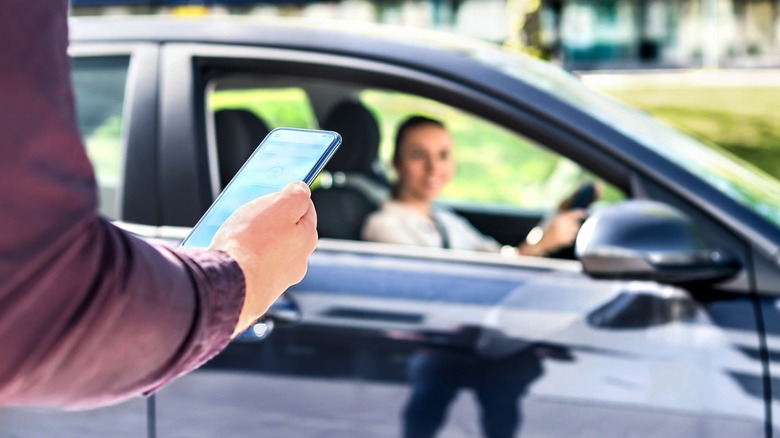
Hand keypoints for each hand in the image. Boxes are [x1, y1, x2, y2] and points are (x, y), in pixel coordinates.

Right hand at [210, 181, 317, 336]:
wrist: (228, 284)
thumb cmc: (252, 243)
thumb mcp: (279, 205)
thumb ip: (296, 194)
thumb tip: (302, 189)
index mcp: (307, 239)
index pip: (305, 210)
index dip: (289, 198)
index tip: (275, 194)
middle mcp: (297, 262)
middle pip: (285, 231)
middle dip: (269, 221)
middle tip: (250, 214)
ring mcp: (278, 279)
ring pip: (267, 250)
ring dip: (254, 240)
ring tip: (234, 234)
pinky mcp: (258, 290)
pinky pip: (252, 266)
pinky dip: (243, 258)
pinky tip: (230, 254)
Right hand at [519, 209, 586, 256]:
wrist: (538, 242)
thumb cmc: (544, 230)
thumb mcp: (551, 220)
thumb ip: (560, 216)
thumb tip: (571, 214)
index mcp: (558, 218)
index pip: (573, 214)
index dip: (580, 213)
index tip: (585, 213)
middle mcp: (562, 225)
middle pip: (575, 223)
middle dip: (573, 224)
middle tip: (566, 227)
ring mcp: (563, 233)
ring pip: (574, 231)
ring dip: (571, 232)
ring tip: (563, 233)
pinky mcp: (563, 241)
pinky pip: (571, 238)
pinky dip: (568, 238)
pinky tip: (561, 238)